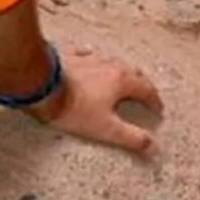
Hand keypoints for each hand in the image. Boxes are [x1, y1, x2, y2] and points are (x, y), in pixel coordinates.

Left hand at [34, 48, 162, 154]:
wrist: (41, 85)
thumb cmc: (73, 107)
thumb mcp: (105, 129)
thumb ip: (131, 137)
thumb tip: (152, 146)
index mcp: (122, 81)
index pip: (146, 90)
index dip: (154, 101)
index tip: (158, 109)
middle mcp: (109, 65)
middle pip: (132, 72)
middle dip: (140, 83)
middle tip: (143, 93)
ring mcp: (89, 58)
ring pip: (110, 62)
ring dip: (119, 71)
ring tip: (120, 77)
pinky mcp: (69, 55)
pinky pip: (85, 54)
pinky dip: (92, 58)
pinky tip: (88, 56)